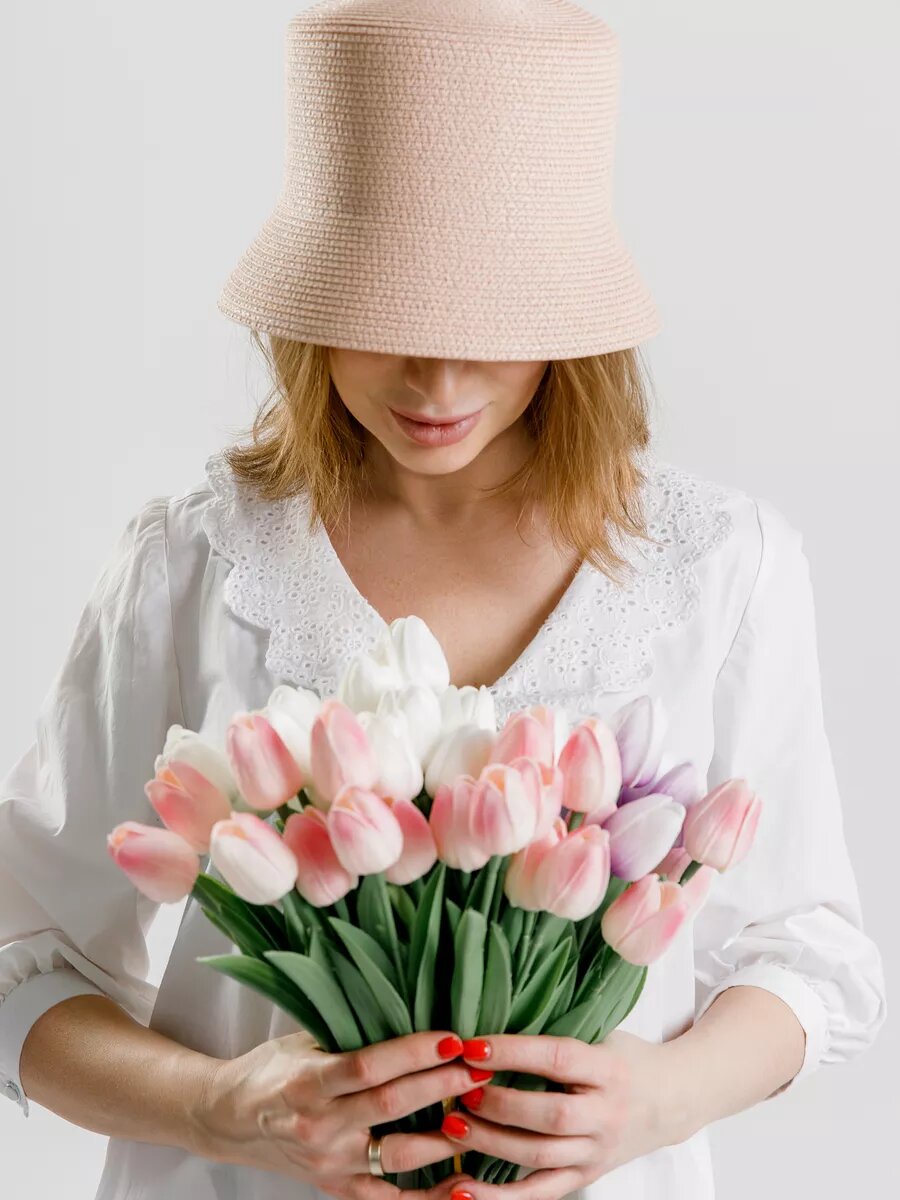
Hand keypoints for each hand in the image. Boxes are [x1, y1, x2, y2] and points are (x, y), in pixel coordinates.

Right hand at [195, 1027, 478, 1198]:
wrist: (228, 1120)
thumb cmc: (271, 1070)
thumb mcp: (303, 1040)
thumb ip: (350, 1033)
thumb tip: (412, 1006)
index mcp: (309, 1082)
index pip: (369, 1067)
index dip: (414, 1053)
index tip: (452, 1039)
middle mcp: (319, 1126)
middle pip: (392, 1106)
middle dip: (442, 1085)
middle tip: (481, 1068)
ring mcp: (330, 1163)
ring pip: (400, 1156)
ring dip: (446, 1136)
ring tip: (482, 1114)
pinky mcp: (338, 1188)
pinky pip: (391, 1199)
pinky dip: (429, 1197)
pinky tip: (464, 1185)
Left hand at [439, 1030, 688, 1199]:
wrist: (672, 1100)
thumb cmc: (627, 1060)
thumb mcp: (603, 1035)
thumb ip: (559, 1033)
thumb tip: (495, 1021)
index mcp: (610, 1070)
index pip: (557, 1059)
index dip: (513, 1053)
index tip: (473, 1046)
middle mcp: (607, 1114)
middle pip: (550, 1115)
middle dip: (499, 1104)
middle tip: (459, 1089)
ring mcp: (597, 1151)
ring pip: (540, 1155)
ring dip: (491, 1142)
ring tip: (453, 1124)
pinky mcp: (587, 1177)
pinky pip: (540, 1193)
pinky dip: (501, 1197)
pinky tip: (465, 1189)